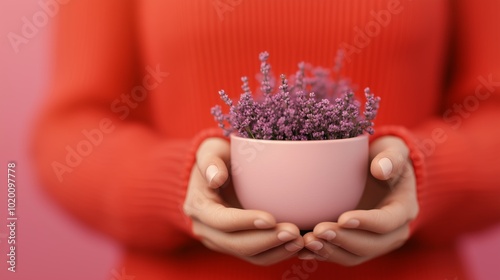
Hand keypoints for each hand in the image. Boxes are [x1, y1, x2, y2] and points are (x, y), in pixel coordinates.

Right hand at [183, 137, 303, 265]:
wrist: (216, 174)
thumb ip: (210, 161)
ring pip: (251, 256)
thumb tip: (216, 178)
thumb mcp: (210, 150)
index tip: (271, 218)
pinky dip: (279, 253)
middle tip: (293, 232)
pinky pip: (260, 256)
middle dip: (266, 241)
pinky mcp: (238, 247)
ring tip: (300, 241)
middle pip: (237, 244)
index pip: (221, 220)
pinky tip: (298, 245)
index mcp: (199, 207)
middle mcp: (207, 230)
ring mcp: (223, 242)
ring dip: (277, 251)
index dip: (245, 222)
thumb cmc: (217, 158)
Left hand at [299, 136, 418, 265]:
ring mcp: (373, 242)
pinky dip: (321, 254)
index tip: (343, 218)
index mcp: (403, 209)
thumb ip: (390, 158)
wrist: (377, 171)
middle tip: (319, 231)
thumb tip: (380, 169)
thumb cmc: (384, 158)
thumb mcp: (392, 151)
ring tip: (308, 241)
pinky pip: (339, 255)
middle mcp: (392, 232)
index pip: (387, 222)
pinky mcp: (355, 246)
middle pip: (370, 245)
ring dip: (330, 251)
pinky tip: (302, 250)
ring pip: (353, 256)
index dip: (366, 223)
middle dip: (344, 240)